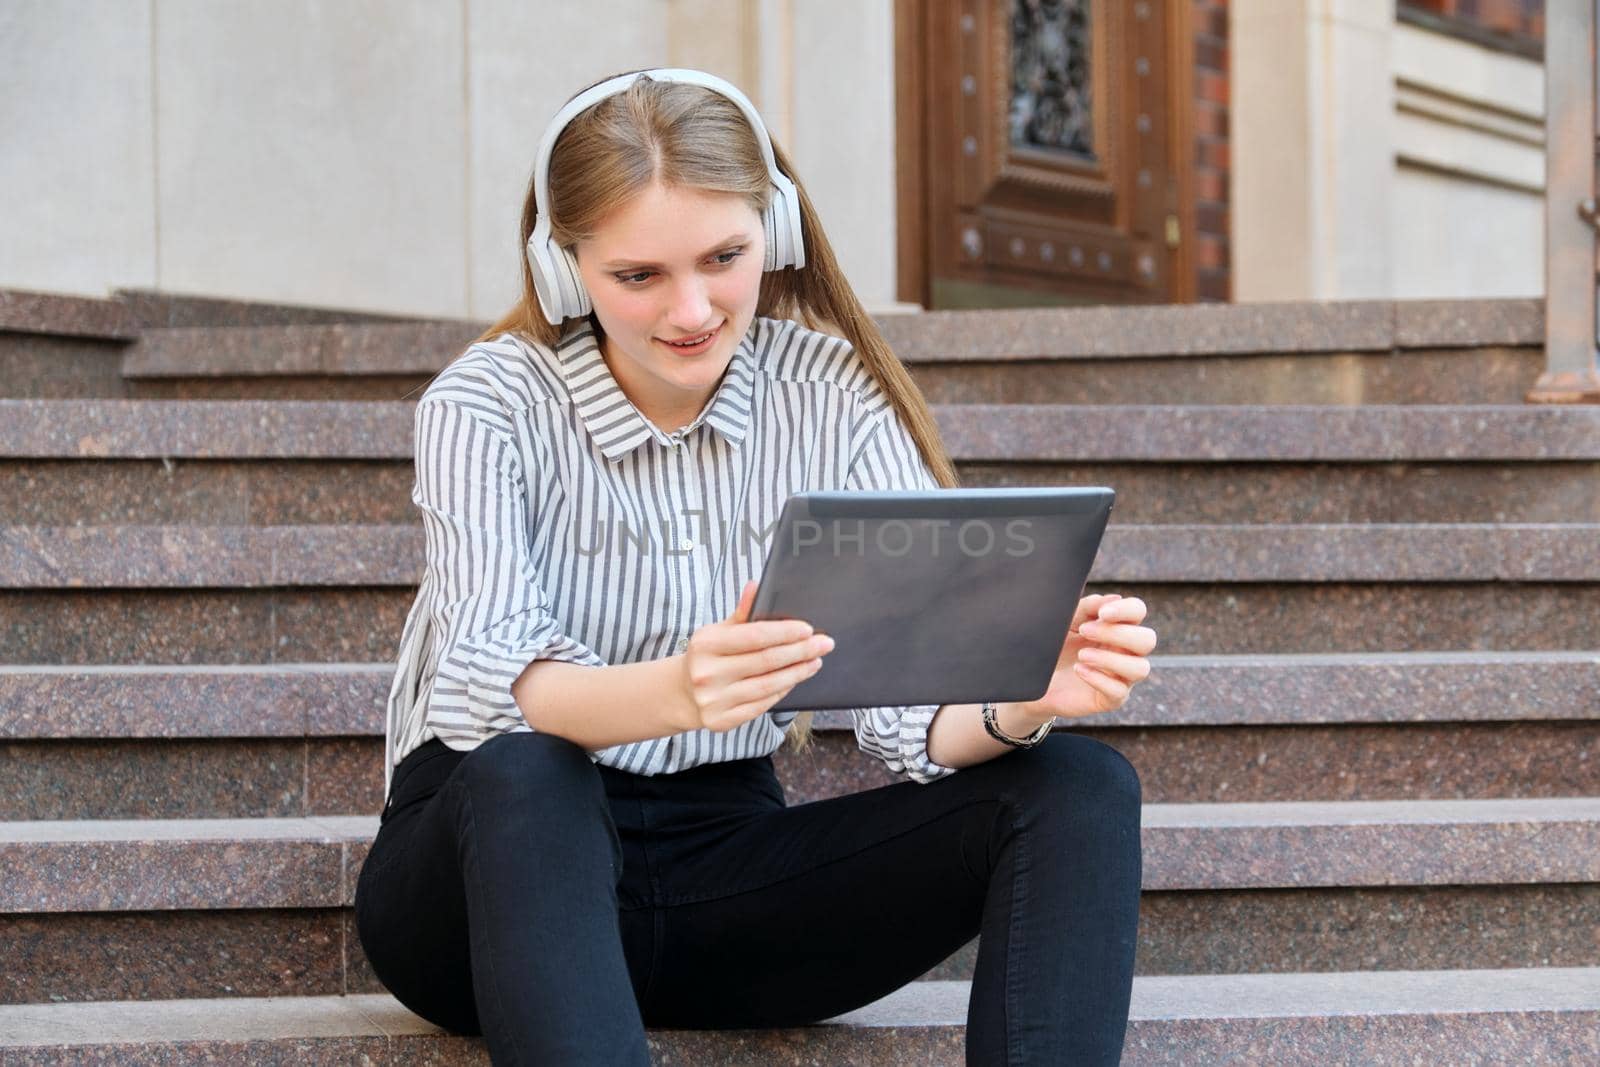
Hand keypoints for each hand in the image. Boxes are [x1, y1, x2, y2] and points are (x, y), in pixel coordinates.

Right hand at [675, 580, 835, 732]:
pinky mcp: (722, 720)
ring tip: (815, 662)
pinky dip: (783, 691)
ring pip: (768, 685)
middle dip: (801, 651)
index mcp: (706, 644)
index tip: (808, 629)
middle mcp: (708, 673)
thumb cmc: (708, 656)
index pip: (754, 636)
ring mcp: (714, 700)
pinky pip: (762, 705)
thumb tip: (756, 586)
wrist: (683, 693)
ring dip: (797, 673)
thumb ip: (741, 613)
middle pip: (766, 661)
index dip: (785, 632)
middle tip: (824, 644)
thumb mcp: (718, 631)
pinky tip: (795, 679)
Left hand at [1016, 594, 1155, 721]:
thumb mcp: (1068, 621)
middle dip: (1117, 634)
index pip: (1138, 612)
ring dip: (1110, 659)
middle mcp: (1127, 651)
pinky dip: (1098, 678)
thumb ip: (1088, 608)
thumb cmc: (1058, 645)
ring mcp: (1122, 677)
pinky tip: (1079, 670)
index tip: (1103, 613)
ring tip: (1081, 655)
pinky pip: (1119, 691)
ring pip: (1141, 668)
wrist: (1038, 677)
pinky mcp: (1110, 699)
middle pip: (1147, 640)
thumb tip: (1112, 598)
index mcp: (1119, 627)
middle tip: (1085, 631)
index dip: (1127, 610)